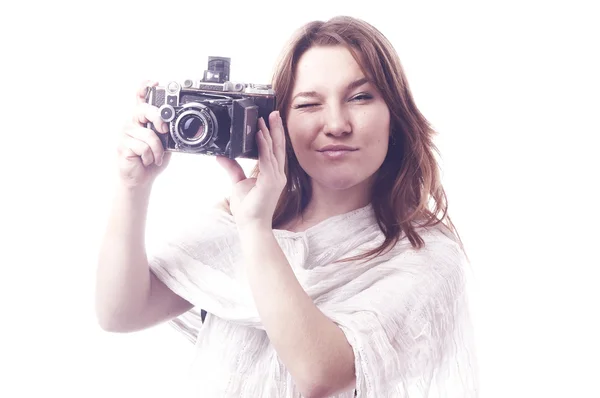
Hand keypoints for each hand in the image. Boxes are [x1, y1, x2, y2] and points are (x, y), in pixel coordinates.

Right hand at [117, 81, 171, 188]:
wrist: (141, 178)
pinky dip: (150, 157)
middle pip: (144, 110)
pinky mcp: (122, 145)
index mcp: (142, 119)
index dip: (145, 88)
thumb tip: (169, 126)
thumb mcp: (164, 143)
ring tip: (155, 156)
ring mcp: (125, 133)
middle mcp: (132, 122)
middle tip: (163, 130)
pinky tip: (145, 161)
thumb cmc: (151, 159)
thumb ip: (166, 132)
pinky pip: (143, 148)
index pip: (140, 98)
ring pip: (149, 135)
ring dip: (157, 150)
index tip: (154, 83)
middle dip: (158, 119)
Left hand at [216, 111, 286, 228]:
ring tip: (265, 119)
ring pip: (274, 150)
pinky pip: (267, 160)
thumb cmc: (248, 209)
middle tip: (274, 112)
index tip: (269, 120)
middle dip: (276, 128)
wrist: (251, 225)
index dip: (273, 135)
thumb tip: (221, 155)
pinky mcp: (271, 182)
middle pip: (278, 147)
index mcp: (273, 174)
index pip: (274, 150)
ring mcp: (276, 178)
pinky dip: (263, 146)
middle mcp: (277, 174)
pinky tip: (259, 135)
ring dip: (269, 133)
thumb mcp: (237, 183)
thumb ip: (233, 168)